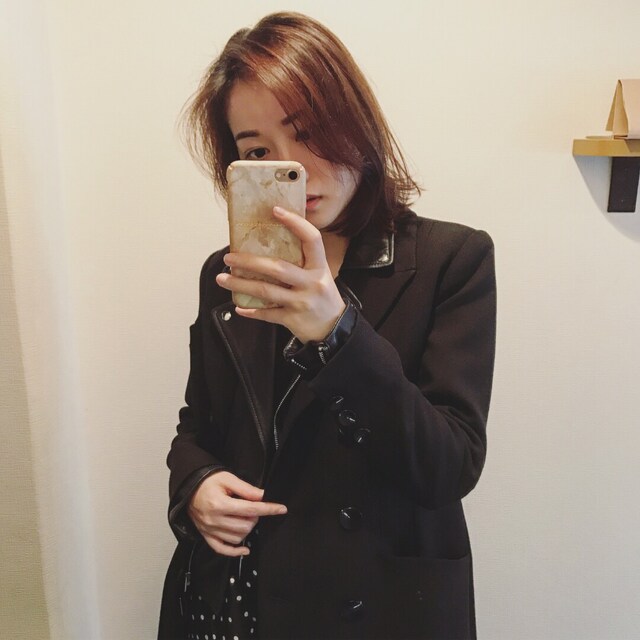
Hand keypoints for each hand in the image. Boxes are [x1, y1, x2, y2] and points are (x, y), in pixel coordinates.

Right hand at [188, 471, 286, 556]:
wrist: (188, 487)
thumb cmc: (208, 482)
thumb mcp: (228, 479)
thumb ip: (246, 489)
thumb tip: (263, 496)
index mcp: (220, 504)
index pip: (250, 510)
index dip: (268, 509)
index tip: (281, 508)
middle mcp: (214, 520)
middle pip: (245, 526)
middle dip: (255, 517)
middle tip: (253, 507)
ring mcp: (209, 530)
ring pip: (237, 538)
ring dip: (247, 529)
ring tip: (245, 517)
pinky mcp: (206, 536)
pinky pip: (221, 549)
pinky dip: (235, 551)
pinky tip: (245, 548)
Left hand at [216, 206, 345, 342]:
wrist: (334, 328)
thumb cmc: (322, 296)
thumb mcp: (319, 274)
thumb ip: (301, 261)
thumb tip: (268, 244)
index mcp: (320, 267)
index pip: (311, 239)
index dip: (295, 223)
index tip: (275, 210)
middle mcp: (312, 283)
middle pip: (277, 268)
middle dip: (249, 262)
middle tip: (229, 257)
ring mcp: (302, 302)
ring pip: (266, 291)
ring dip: (240, 285)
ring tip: (222, 279)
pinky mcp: (293, 319)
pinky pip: (267, 314)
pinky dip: (251, 311)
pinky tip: (239, 306)